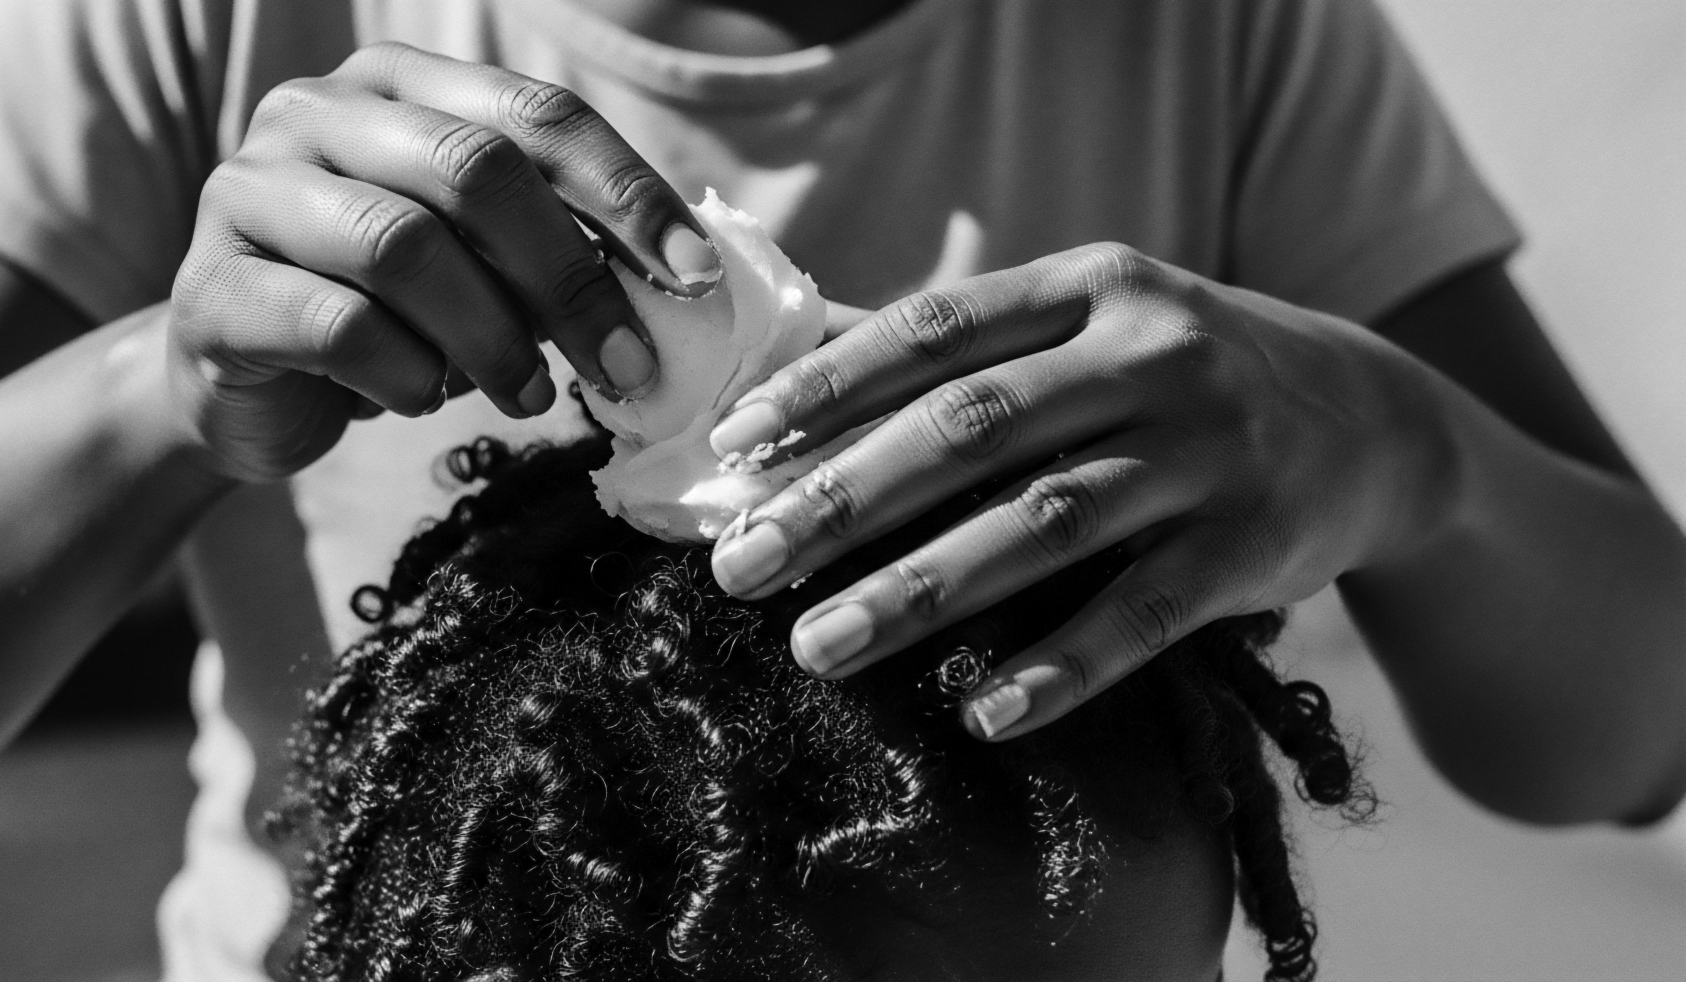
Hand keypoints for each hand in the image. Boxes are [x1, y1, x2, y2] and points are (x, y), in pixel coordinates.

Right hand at [167, 43, 720, 480]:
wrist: (243, 384)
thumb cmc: (388, 314)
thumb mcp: (479, 266)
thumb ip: (553, 247)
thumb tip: (679, 285)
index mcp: (399, 84)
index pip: (535, 114)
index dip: (626, 193)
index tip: (697, 277)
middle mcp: (317, 113)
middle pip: (472, 168)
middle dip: (568, 276)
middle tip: (625, 365)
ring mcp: (250, 192)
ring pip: (403, 246)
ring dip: (492, 338)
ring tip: (529, 395)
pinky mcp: (213, 290)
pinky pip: (339, 326)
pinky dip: (408, 375)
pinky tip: (423, 398)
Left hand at [706, 244, 1450, 739]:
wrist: (1376, 418)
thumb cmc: (1182, 371)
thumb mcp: (1092, 320)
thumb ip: (965, 344)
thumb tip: (795, 368)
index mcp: (1093, 285)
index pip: (938, 328)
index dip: (829, 384)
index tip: (735, 445)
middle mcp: (1151, 354)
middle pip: (973, 430)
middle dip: (843, 501)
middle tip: (740, 565)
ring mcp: (1209, 449)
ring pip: (1044, 525)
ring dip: (921, 592)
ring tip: (819, 646)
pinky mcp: (1254, 545)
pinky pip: (1144, 616)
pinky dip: (1061, 668)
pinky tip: (981, 714)